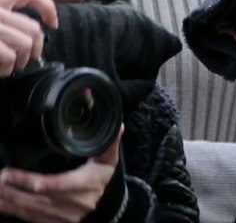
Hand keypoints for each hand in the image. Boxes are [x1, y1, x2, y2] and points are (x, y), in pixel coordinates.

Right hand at [0, 0, 57, 75]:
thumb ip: (5, 19)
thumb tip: (34, 36)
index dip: (47, 6)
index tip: (51, 23)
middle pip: (33, 28)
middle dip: (36, 48)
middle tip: (29, 59)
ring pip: (25, 44)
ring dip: (21, 62)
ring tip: (11, 68)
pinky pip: (10, 56)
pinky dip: (8, 69)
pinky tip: (1, 71)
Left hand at [0, 126, 121, 222]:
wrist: (103, 206)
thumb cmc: (100, 179)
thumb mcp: (107, 162)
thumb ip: (109, 144)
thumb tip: (118, 127)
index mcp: (86, 185)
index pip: (57, 184)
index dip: (32, 181)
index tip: (11, 174)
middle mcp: (74, 204)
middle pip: (38, 199)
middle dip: (14, 190)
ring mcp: (62, 217)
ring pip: (30, 210)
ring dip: (8, 201)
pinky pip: (28, 219)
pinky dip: (11, 211)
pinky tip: (0, 203)